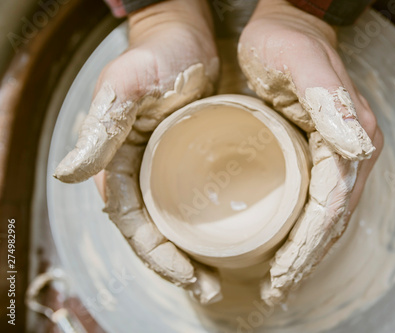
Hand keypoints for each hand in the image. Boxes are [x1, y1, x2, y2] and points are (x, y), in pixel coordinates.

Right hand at [54, 0, 221, 303]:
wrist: (185, 34)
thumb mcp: (126, 89)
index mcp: (119, 164)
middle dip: (178, 266)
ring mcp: (166, 168)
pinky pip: (196, 202)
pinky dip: (208, 226)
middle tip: (210, 287)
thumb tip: (68, 174)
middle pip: (156, 233)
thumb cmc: (156, 56)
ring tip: (220, 276)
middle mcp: (141, 173)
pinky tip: (230, 237)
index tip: (188, 276)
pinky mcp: (190, 159)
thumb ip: (101, 129)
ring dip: (194, 253)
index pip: (133, 225)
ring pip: (176, 224)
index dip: (156, 256)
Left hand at [238, 0, 383, 304]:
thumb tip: (359, 148)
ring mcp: (338, 153)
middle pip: (331, 220)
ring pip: (325, 217)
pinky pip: (316, 202)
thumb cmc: (286, 39)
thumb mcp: (302, 62)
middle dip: (305, 259)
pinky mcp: (320, 152)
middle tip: (277, 290)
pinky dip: (302, 230)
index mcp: (352, 136)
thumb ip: (330, 99)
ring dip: (305, 252)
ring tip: (281, 280)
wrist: (286, 23)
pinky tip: (286, 244)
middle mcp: (351, 150)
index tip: (283, 274)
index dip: (308, 244)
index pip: (331, 206)